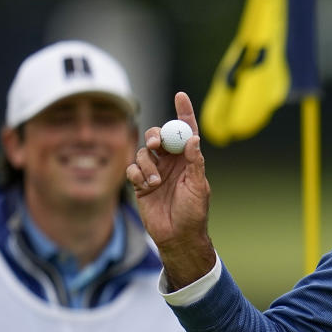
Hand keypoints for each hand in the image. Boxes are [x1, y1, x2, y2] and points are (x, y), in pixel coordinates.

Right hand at [126, 91, 215, 289]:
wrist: (177, 236)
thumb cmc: (193, 213)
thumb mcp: (198, 187)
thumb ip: (195, 162)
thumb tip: (193, 138)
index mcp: (188, 159)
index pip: (186, 130)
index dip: (183, 112)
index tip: (180, 95)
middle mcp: (171, 162)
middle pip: (159, 136)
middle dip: (156, 136)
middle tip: (156, 145)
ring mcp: (155, 172)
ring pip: (143, 153)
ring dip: (147, 165)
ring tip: (155, 183)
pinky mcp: (141, 183)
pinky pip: (132, 169)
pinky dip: (137, 175)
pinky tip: (146, 187)